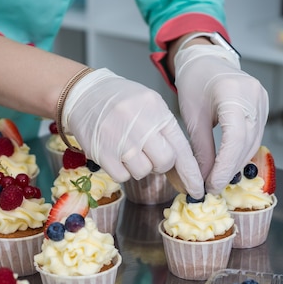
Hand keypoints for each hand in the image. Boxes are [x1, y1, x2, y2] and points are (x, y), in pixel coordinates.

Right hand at [62, 68, 204, 197]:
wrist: (85, 94)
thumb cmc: (122, 101)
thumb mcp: (150, 106)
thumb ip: (166, 133)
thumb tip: (183, 172)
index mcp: (157, 111)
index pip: (182, 148)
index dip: (191, 173)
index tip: (197, 190)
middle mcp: (141, 125)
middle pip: (165, 162)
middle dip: (160, 164)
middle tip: (148, 153)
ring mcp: (120, 140)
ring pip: (143, 172)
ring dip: (138, 166)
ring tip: (128, 149)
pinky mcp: (102, 152)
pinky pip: (122, 176)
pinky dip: (121, 170)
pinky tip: (115, 153)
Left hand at [174, 44, 268, 194]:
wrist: (204, 60)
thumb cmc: (194, 83)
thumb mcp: (192, 117)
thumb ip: (201, 148)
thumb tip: (204, 179)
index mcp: (233, 92)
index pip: (234, 138)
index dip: (225, 166)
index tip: (212, 184)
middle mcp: (253, 95)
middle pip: (247, 142)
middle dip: (229, 168)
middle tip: (212, 186)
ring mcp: (262, 99)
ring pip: (254, 142)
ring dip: (236, 163)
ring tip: (217, 178)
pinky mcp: (263, 105)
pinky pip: (255, 135)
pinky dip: (242, 151)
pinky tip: (228, 163)